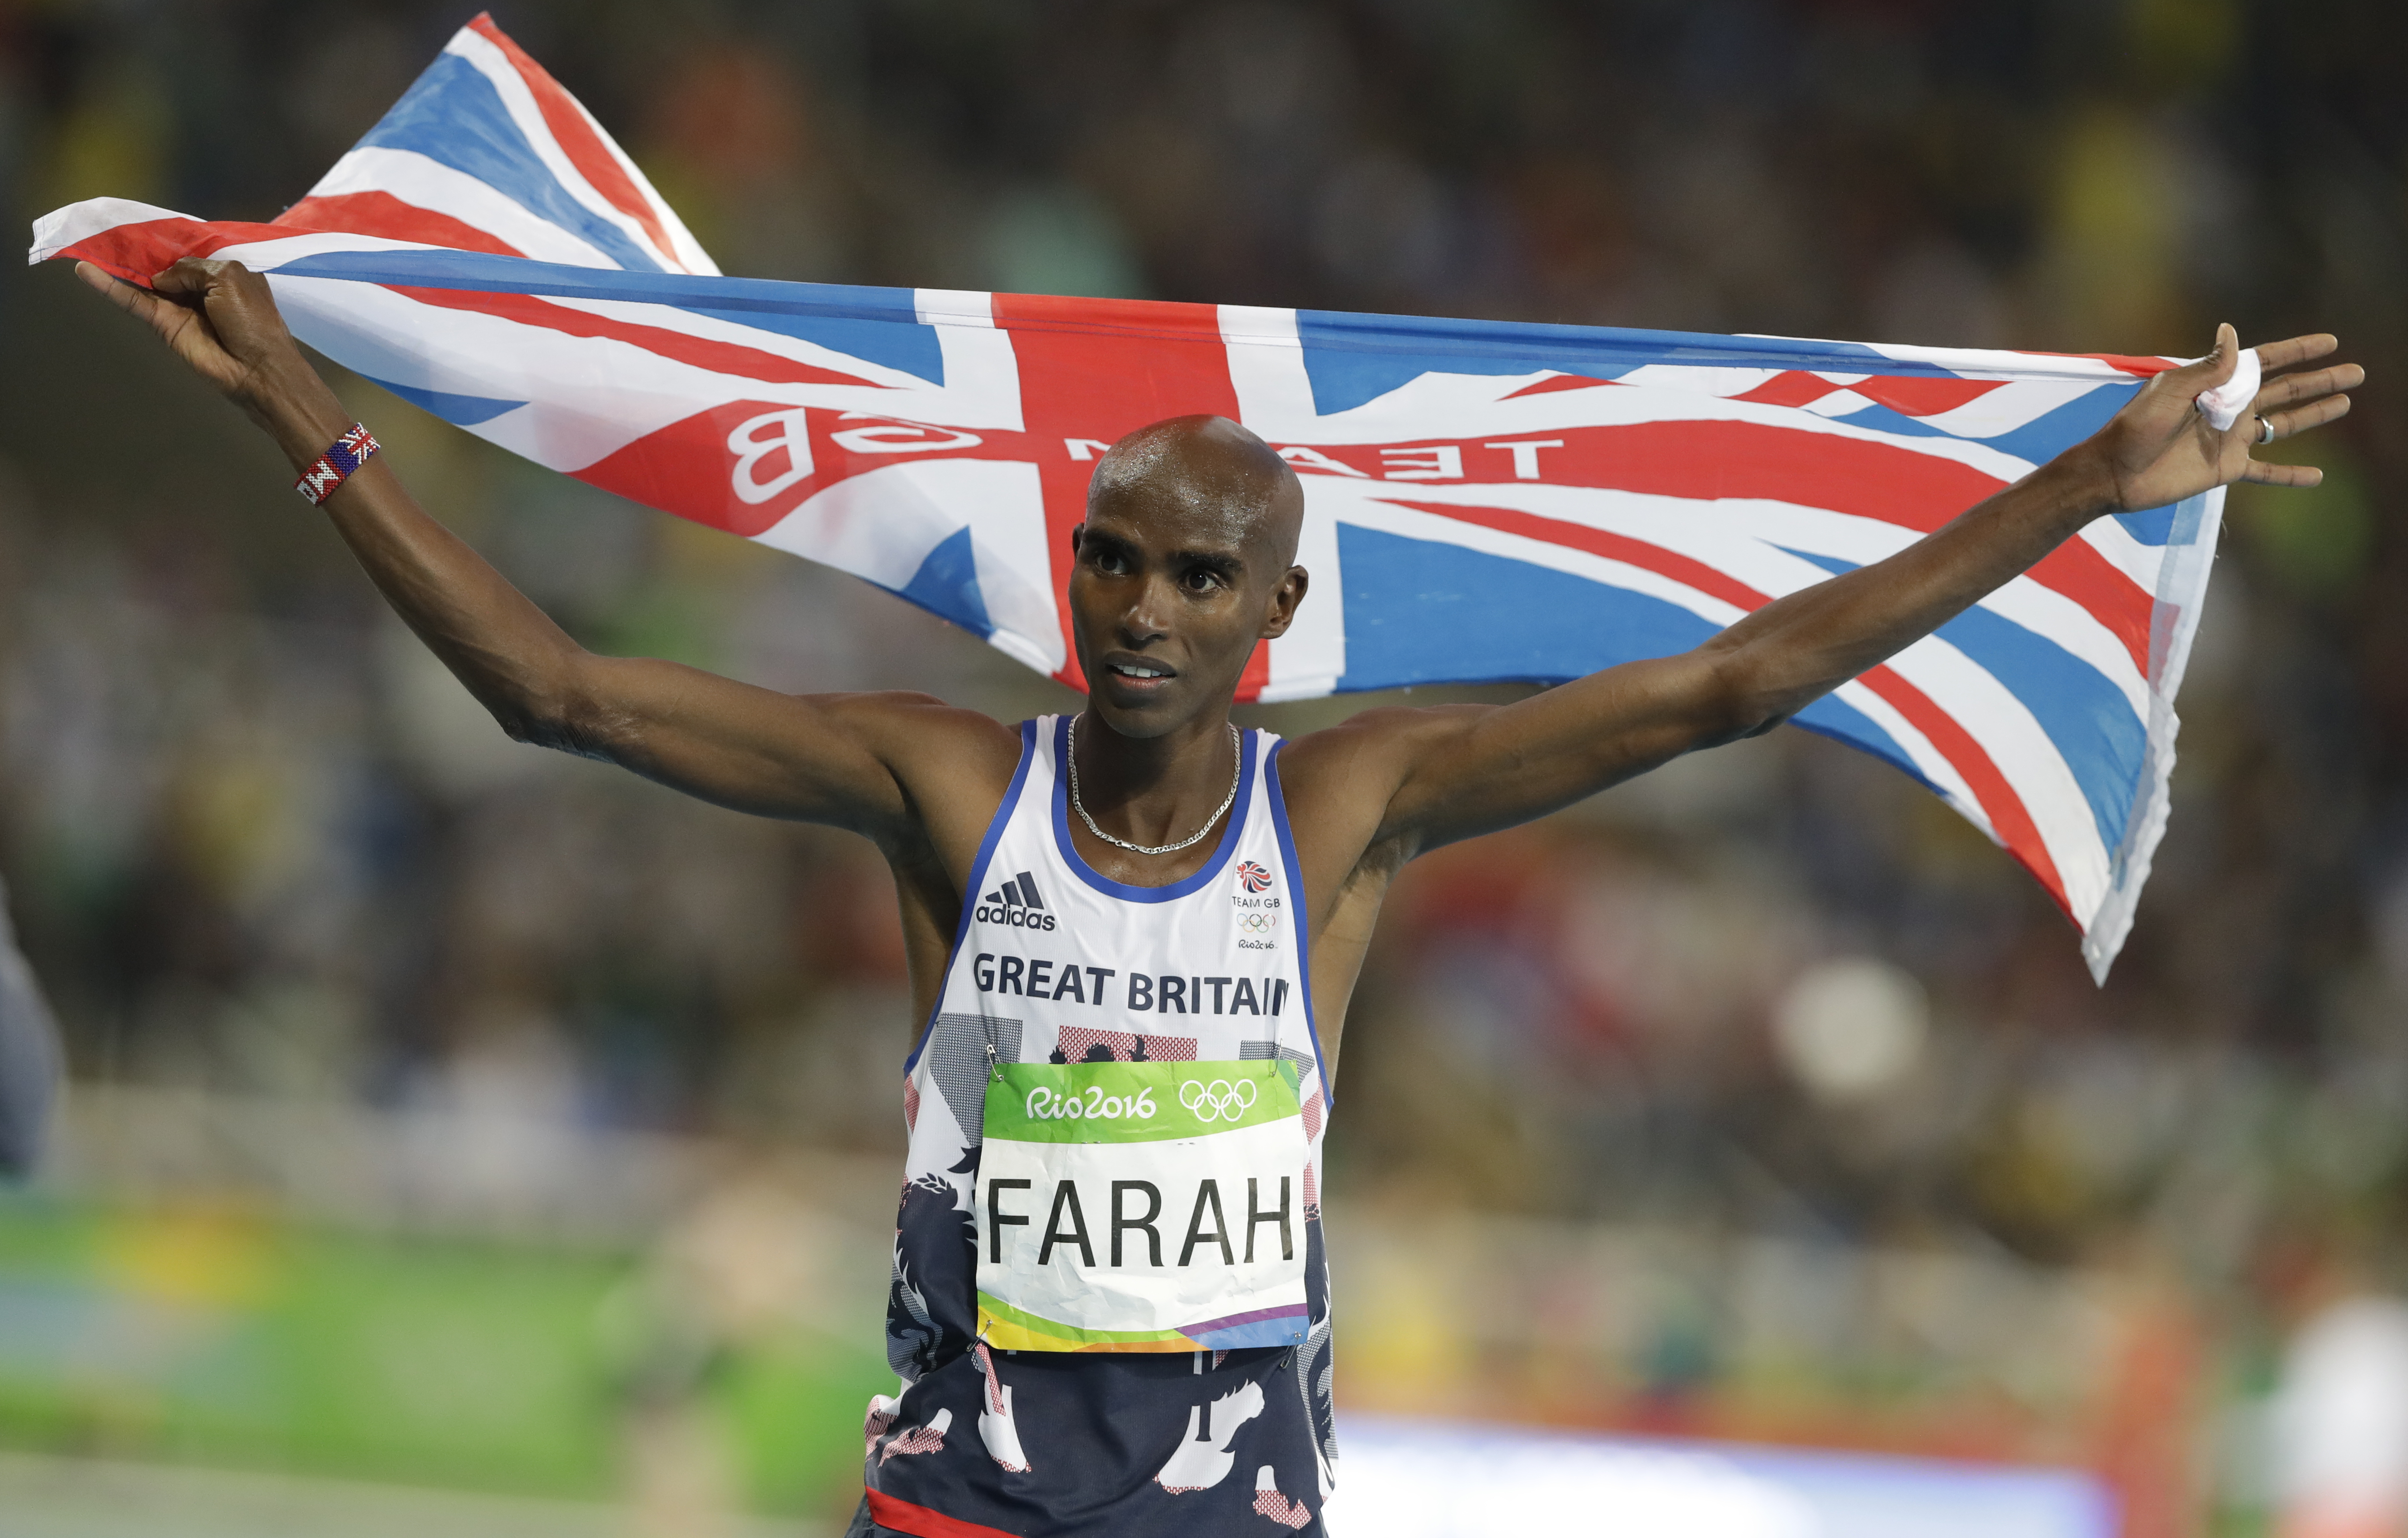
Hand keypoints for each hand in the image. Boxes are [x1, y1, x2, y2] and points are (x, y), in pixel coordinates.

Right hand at [75, 257, 347, 467]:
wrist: (258, 368)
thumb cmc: (253, 320)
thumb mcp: (229, 279)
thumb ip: (192, 269)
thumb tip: (161, 278)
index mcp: (223, 273)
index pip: (188, 254)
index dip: (168, 243)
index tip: (142, 228)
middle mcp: (199, 288)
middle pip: (163, 266)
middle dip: (140, 252)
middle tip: (109, 232)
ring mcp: (178, 307)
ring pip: (143, 282)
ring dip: (117, 265)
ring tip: (87, 244)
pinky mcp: (163, 324)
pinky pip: (133, 301)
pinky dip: (109, 287)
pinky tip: (86, 271)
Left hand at [2081, 324, 2360, 514]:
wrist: (2114, 473)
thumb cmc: (2134, 428)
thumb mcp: (2171, 391)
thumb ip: (2207, 368)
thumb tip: (2231, 332)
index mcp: (2215, 384)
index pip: (2265, 362)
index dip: (2297, 351)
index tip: (2329, 341)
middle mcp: (2228, 408)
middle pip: (2285, 391)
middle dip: (2320, 380)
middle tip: (2357, 372)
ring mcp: (2230, 439)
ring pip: (2283, 425)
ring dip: (2315, 415)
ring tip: (2346, 403)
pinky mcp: (2226, 468)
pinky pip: (2266, 471)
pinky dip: (2291, 475)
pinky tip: (2318, 476)